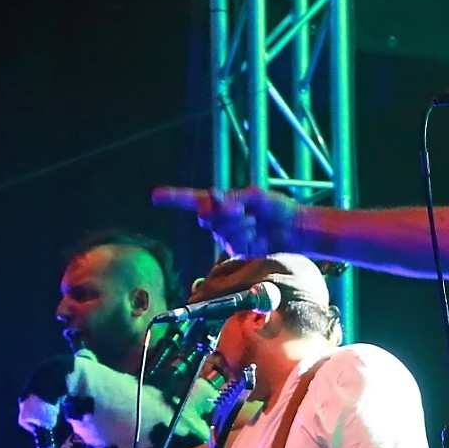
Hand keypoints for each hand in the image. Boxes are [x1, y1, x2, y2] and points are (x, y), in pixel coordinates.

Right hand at [151, 185, 298, 256]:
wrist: (293, 228)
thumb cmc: (276, 207)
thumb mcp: (253, 196)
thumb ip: (230, 200)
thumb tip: (210, 202)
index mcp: (222, 203)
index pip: (192, 199)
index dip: (173, 198)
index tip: (155, 196)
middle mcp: (221, 220)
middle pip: (207, 217)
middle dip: (224, 212)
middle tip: (243, 210)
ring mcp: (228, 237)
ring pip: (221, 231)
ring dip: (240, 225)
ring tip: (255, 222)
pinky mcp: (238, 251)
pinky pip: (233, 242)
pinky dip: (247, 236)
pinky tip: (258, 235)